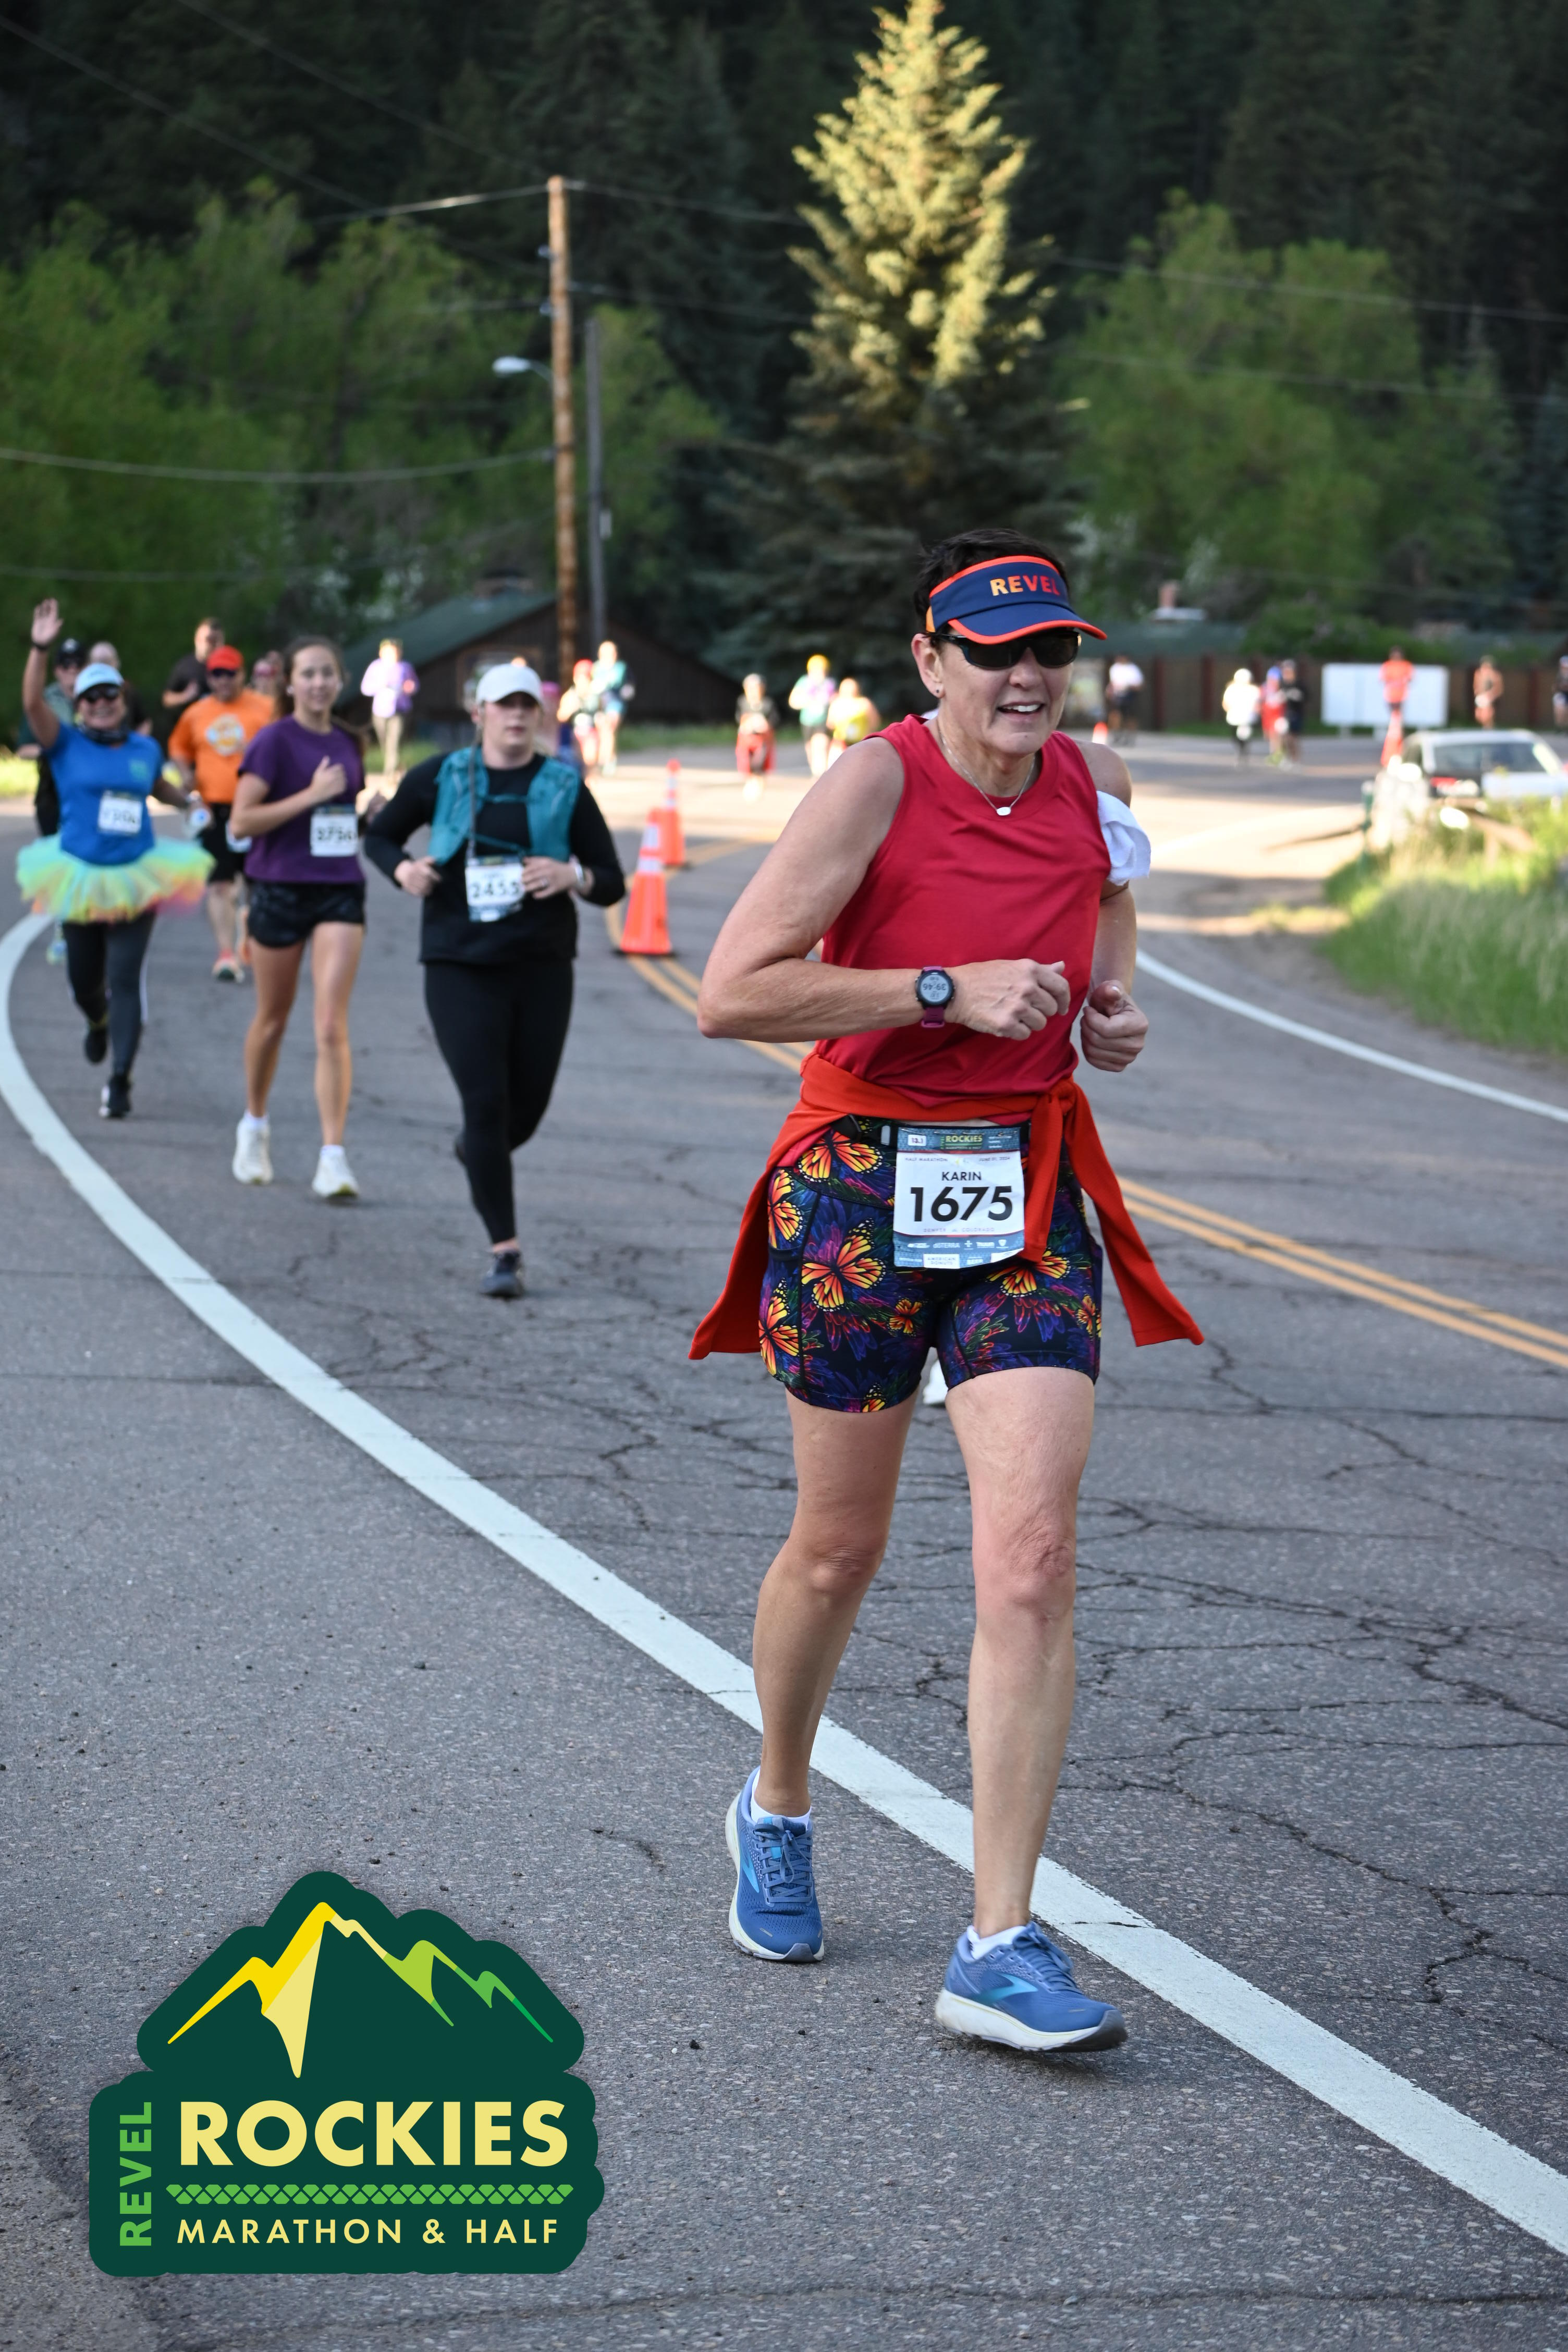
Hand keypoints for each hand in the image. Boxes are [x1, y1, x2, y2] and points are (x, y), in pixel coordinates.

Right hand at [30, 598, 60, 649]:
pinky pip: (37, 615)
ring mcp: (42, 621)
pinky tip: (38, 607)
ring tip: (45, 601)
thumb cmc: (49, 639)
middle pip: (49, 611)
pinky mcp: (36, 623)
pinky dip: (37, 611)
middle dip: (50, 605)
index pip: (54, 612)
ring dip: (44, 607)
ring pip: (44, 612)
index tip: (54, 600)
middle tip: (49, 599)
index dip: (54, 606)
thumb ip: (57, 626)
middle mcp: (48, 621)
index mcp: (53, 622)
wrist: (41, 643)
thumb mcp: (54, 632)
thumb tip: (62, 620)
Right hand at [307, 757, 347, 805]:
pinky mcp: (338, 791)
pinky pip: (344, 786)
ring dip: (343, 779)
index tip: (337, 770)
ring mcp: (336, 785)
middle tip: (338, 775)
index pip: (340, 767)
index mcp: (330, 772)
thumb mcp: (318, 772)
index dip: (339, 768)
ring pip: (344, 779)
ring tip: (339, 780)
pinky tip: (340, 785)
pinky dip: (343, 785)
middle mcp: (334, 778)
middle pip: (343, 773)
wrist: (316, 794)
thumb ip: (323, 764)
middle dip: (341, 773)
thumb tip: (327, 757)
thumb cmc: (316, 782)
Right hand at [395, 855, 439, 897]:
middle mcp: (412, 875)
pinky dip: (424, 893)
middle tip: (435, 884)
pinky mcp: (408, 888)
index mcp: (416, 867)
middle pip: (425, 881)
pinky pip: (418, 892)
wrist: (404, 872)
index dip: (434, 877)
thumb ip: (429, 860)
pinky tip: (428, 891)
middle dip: (432, 883)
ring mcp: (409, 882)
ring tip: (432, 887)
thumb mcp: (422, 862)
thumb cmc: (416, 867)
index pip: (427, 873)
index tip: (439, 879)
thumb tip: (435, 859)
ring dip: (429, 888)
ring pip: (422, 888)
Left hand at [522, 855, 576, 898]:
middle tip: (520, 883)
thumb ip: (535, 860)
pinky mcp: (555, 888)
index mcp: (546, 862)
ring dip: (529, 887)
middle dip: (524, 880)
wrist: (572, 874)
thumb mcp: (547, 861)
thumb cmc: (557, 867)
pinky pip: (546, 893)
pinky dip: (539, 895)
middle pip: (533, 876)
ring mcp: (552, 880)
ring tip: (524, 889)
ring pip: (538, 884)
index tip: (520, 875)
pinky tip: (534, 895)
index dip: (524, 872)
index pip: (531, 867)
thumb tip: (523, 860)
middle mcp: (548, 870)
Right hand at [949, 959, 1069, 1038]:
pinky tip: (1006, 1023)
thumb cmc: (983, 976)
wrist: (955, 991)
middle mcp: (1027, 988)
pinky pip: (1025, 1034)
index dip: (1064, 1000)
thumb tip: (1061, 967)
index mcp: (1030, 970)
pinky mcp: (1006, 1024)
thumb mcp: (1013, 966)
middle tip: (1026, 1010)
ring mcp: (1017, 1007)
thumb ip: (1040, 969)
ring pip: (1040, 1024)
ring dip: (1030, 1023)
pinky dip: (1017, 1032)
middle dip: (1041, 1012)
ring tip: (1014, 1016)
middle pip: (1051, 1008)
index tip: (1061, 1008)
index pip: (1061, 987)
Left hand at [1079, 980, 1147, 1071]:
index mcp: (1140, 1025)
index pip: (1106, 1029)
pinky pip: (1094, 1061)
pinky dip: (1086, 1049)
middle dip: (1086, 1027)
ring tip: (1088, 1026)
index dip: (1090, 1019)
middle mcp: (1138, 1044)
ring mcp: (1129, 1058)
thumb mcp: (1110, 989)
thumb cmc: (1110, 1000)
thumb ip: (1110, 989)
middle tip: (1086, 1017)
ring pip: (1094, 1052)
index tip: (1088, 1009)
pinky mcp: (1119, 1066)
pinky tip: (1090, 1037)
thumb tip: (1113, 991)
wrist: (1113, 1013)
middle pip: (1098, 1041)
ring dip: (1085, 1037)